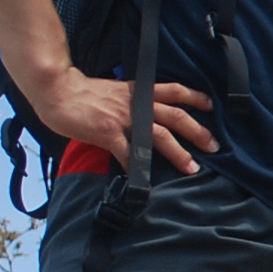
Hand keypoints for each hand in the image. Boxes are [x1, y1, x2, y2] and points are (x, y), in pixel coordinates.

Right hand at [35, 68, 216, 175]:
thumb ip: (132, 102)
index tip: (212, 106)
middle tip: (214, 146)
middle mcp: (136, 104)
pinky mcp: (108, 133)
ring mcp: (124, 119)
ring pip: (160, 135)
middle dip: (198, 132)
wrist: (57, 90)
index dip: (195, 97)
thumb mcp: (115, 92)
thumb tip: (145, 116)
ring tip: (192, 167)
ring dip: (178, 152)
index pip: (174, 91)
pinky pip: (128, 154)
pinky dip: (138, 168)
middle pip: (176, 116)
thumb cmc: (83, 93)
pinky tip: (145, 181)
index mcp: (139, 92)